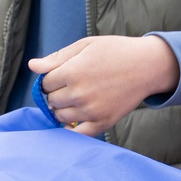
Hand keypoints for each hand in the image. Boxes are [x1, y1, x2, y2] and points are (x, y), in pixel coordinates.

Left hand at [29, 35, 179, 135]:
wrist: (148, 65)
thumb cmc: (116, 51)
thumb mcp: (85, 46)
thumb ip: (57, 58)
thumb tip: (32, 66)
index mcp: (72, 71)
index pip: (45, 84)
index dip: (52, 79)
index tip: (64, 74)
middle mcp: (79, 93)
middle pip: (51, 101)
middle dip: (57, 93)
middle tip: (74, 85)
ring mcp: (91, 110)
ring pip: (61, 117)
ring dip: (64, 109)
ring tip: (79, 98)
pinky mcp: (103, 122)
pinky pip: (78, 134)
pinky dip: (73, 129)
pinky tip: (78, 118)